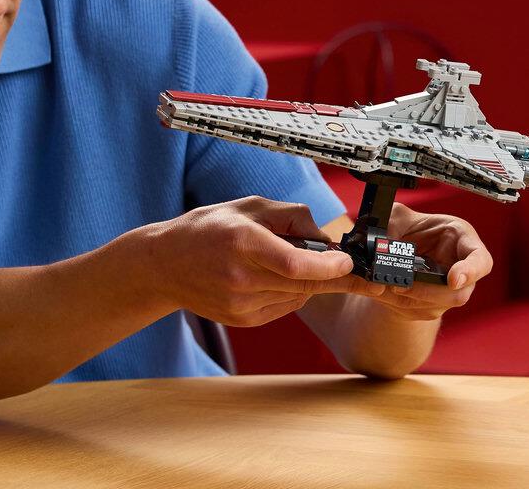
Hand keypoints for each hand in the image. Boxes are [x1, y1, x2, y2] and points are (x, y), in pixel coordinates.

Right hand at [144, 196, 385, 326]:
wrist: (165, 265)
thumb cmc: (208, 229)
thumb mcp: (248, 207)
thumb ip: (290, 216)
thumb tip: (326, 236)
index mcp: (243, 242)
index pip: (295, 264)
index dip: (328, 266)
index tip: (349, 263)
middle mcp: (241, 277)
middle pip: (304, 284)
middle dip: (335, 277)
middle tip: (363, 274)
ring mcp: (240, 304)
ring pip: (298, 296)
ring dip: (309, 281)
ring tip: (288, 261)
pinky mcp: (242, 320)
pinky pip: (284, 308)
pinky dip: (291, 293)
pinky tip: (272, 277)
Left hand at [369, 202, 493, 320]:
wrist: (397, 253)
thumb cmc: (409, 228)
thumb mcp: (399, 216)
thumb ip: (393, 222)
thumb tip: (383, 240)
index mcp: (462, 240)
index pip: (481, 260)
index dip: (471, 271)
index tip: (453, 280)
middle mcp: (461, 268)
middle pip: (458, 294)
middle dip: (427, 292)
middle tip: (401, 284)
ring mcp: (450, 291)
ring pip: (436, 306)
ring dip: (409, 298)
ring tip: (386, 285)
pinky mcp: (433, 306)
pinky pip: (418, 310)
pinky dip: (397, 302)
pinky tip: (383, 290)